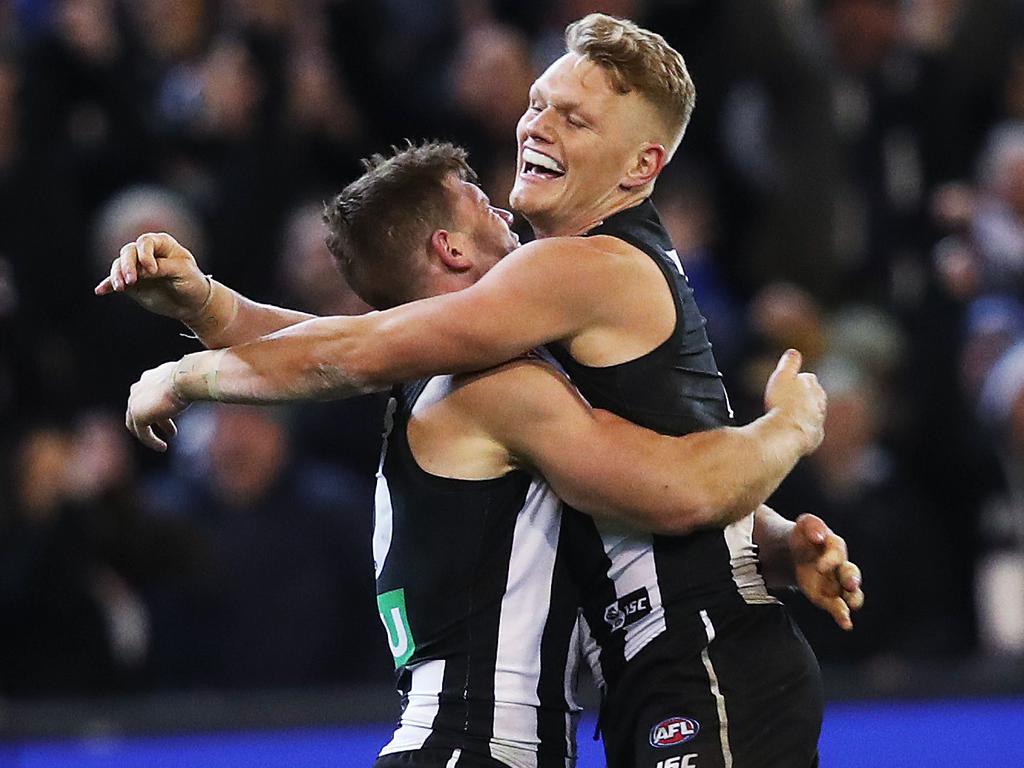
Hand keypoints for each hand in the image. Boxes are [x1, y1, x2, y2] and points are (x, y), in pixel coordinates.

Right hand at [95, 232, 210, 322]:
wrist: (192, 303)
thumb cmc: (192, 282)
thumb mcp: (183, 273)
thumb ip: (162, 268)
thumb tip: (140, 270)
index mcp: (162, 244)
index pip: (145, 242)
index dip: (145, 254)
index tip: (152, 270)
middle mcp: (146, 253)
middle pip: (128, 252)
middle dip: (127, 265)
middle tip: (130, 280)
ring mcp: (138, 268)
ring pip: (119, 265)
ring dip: (117, 275)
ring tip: (120, 288)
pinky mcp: (132, 283)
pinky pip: (116, 281)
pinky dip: (108, 285)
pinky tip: (101, 291)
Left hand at [125, 361, 186, 451]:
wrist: (185, 378)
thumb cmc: (192, 377)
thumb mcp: (188, 380)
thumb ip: (186, 385)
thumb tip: (205, 385)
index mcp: (149, 378)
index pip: (148, 396)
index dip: (160, 408)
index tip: (172, 418)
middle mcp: (138, 388)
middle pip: (141, 410)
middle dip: (157, 422)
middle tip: (171, 431)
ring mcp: (134, 402)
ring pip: (138, 424)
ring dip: (150, 435)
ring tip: (163, 445)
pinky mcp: (138, 415)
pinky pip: (143, 433)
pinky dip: (152, 441)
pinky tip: (162, 447)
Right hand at [764, 349, 826, 454]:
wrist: (788, 433)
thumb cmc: (782, 404)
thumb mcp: (782, 376)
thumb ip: (789, 363)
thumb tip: (793, 352)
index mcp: (811, 385)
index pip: (808, 379)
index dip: (797, 381)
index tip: (789, 383)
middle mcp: (819, 401)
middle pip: (814, 396)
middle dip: (805, 397)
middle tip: (790, 399)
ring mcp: (818, 419)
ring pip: (814, 413)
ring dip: (806, 413)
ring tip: (791, 416)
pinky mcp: (816, 436)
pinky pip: (811, 430)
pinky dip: (804, 429)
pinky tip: (795, 431)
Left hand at [789, 513, 863, 630]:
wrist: (797, 553)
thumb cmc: (804, 536)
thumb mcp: (804, 524)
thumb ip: (812, 525)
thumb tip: (818, 536)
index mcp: (834, 545)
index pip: (836, 550)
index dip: (831, 558)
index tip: (821, 566)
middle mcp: (840, 565)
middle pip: (851, 572)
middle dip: (852, 578)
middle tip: (850, 584)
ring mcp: (837, 583)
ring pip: (851, 593)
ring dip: (852, 599)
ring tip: (850, 606)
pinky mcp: (829, 597)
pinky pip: (839, 607)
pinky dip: (843, 615)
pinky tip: (846, 624)